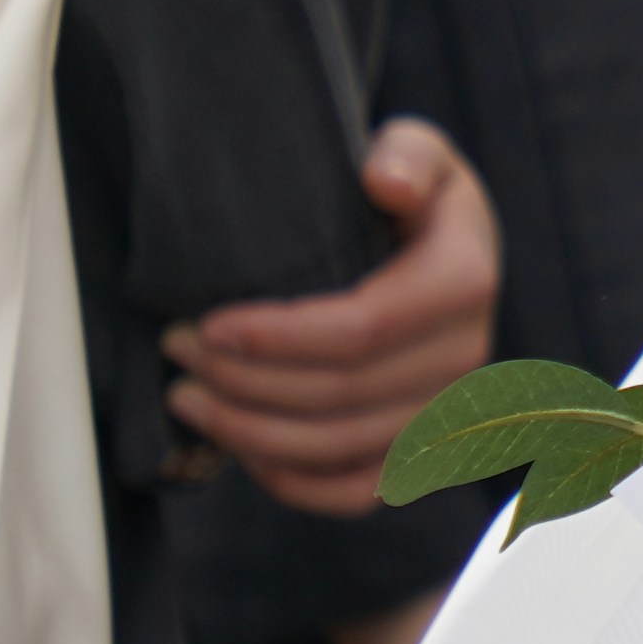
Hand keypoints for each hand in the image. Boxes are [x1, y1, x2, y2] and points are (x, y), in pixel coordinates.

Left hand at [166, 119, 499, 516]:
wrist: (441, 247)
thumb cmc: (413, 197)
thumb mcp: (418, 151)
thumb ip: (408, 153)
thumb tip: (384, 183)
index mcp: (465, 282)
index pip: (360, 331)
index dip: (275, 339)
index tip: (207, 324)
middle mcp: (466, 357)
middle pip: (337, 396)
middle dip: (241, 381)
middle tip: (176, 349)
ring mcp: (446, 412)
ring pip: (336, 448)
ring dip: (248, 431)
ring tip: (186, 396)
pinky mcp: (422, 451)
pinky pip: (356, 492)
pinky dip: (292, 483)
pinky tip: (241, 450)